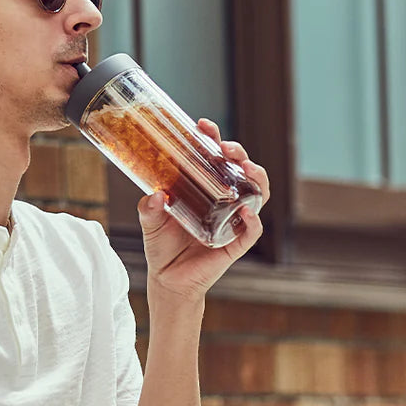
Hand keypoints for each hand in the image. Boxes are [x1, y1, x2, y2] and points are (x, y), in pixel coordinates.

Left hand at [137, 118, 269, 301]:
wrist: (166, 280)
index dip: (213, 139)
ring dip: (256, 178)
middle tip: (226, 148)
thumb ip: (148, 209)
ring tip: (246, 168)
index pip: (214, 158)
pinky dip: (253, 220)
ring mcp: (232, 221)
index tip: (203, 125)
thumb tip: (153, 195)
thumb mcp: (150, 223)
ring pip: (257, 194)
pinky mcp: (235, 244)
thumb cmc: (161, 246)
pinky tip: (246, 211)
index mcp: (204, 189)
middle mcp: (223, 201)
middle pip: (240, 170)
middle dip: (238, 153)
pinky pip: (252, 231)